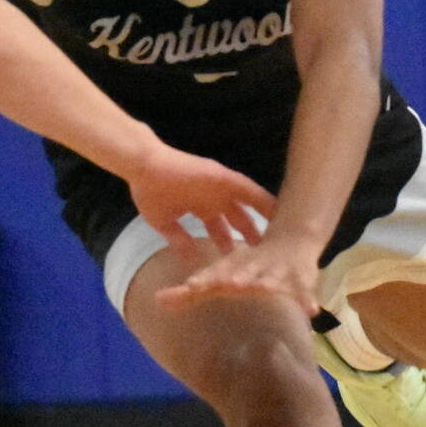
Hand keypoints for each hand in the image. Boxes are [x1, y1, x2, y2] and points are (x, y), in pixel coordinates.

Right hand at [124, 145, 274, 258]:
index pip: (220, 227)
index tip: (240, 260)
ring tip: (282, 232)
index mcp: (200, 207)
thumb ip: (178, 238)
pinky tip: (276, 210)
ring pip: (248, 203)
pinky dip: (261, 199)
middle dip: (251, 235)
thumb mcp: (164, 222)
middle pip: (238, 218)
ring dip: (263, 216)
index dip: (228, 241)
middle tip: (267, 253)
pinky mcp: (222, 177)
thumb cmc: (149, 190)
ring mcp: (219, 186)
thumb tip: (190, 257)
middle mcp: (213, 197)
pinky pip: (247, 188)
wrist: (143, 166)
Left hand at [156, 233, 320, 313]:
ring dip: (270, 282)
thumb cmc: (246, 267)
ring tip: (269, 289)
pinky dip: (307, 298)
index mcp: (231, 267)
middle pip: (244, 272)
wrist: (291, 240)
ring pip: (273, 277)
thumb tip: (157, 302)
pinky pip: (304, 290)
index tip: (192, 286)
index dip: (204, 279)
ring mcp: (277, 270)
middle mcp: (252, 266)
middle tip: (232, 284)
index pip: (214, 274)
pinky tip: (312, 311)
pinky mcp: (300, 276)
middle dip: (239, 277)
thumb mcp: (218, 278)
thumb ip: (188, 294)